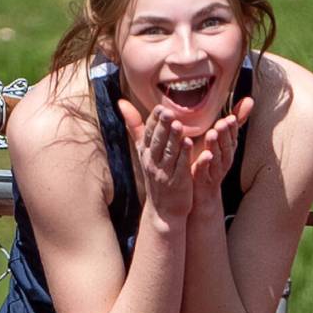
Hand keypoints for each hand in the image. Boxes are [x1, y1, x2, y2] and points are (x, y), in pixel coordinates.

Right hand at [118, 100, 193, 219]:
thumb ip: (136, 127)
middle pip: (158, 141)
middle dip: (163, 127)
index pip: (148, 133)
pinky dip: (185, 155)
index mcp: (145, 152)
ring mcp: (165, 172)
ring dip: (174, 139)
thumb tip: (121, 102)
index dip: (154, 121)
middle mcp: (153, 161)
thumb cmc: (156, 174)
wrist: (163, 209)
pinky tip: (190, 144)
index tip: (159, 108)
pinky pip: (181, 166)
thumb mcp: (144, 151)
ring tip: (179, 125)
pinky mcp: (178, 182)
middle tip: (168, 112)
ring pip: (169, 153)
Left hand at [190, 97, 253, 208]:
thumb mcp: (222, 141)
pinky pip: (203, 172)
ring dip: (214, 146)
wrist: (202, 194)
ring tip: (211, 134)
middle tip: (221, 123)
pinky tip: (202, 156)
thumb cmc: (211, 162)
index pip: (232, 138)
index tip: (230, 118)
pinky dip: (203, 164)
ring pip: (215, 158)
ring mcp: (213, 171)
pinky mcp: (202, 180)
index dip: (232, 130)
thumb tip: (250, 100)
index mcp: (228, 150)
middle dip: (224, 135)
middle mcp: (223, 161)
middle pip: (225, 148)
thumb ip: (234, 123)